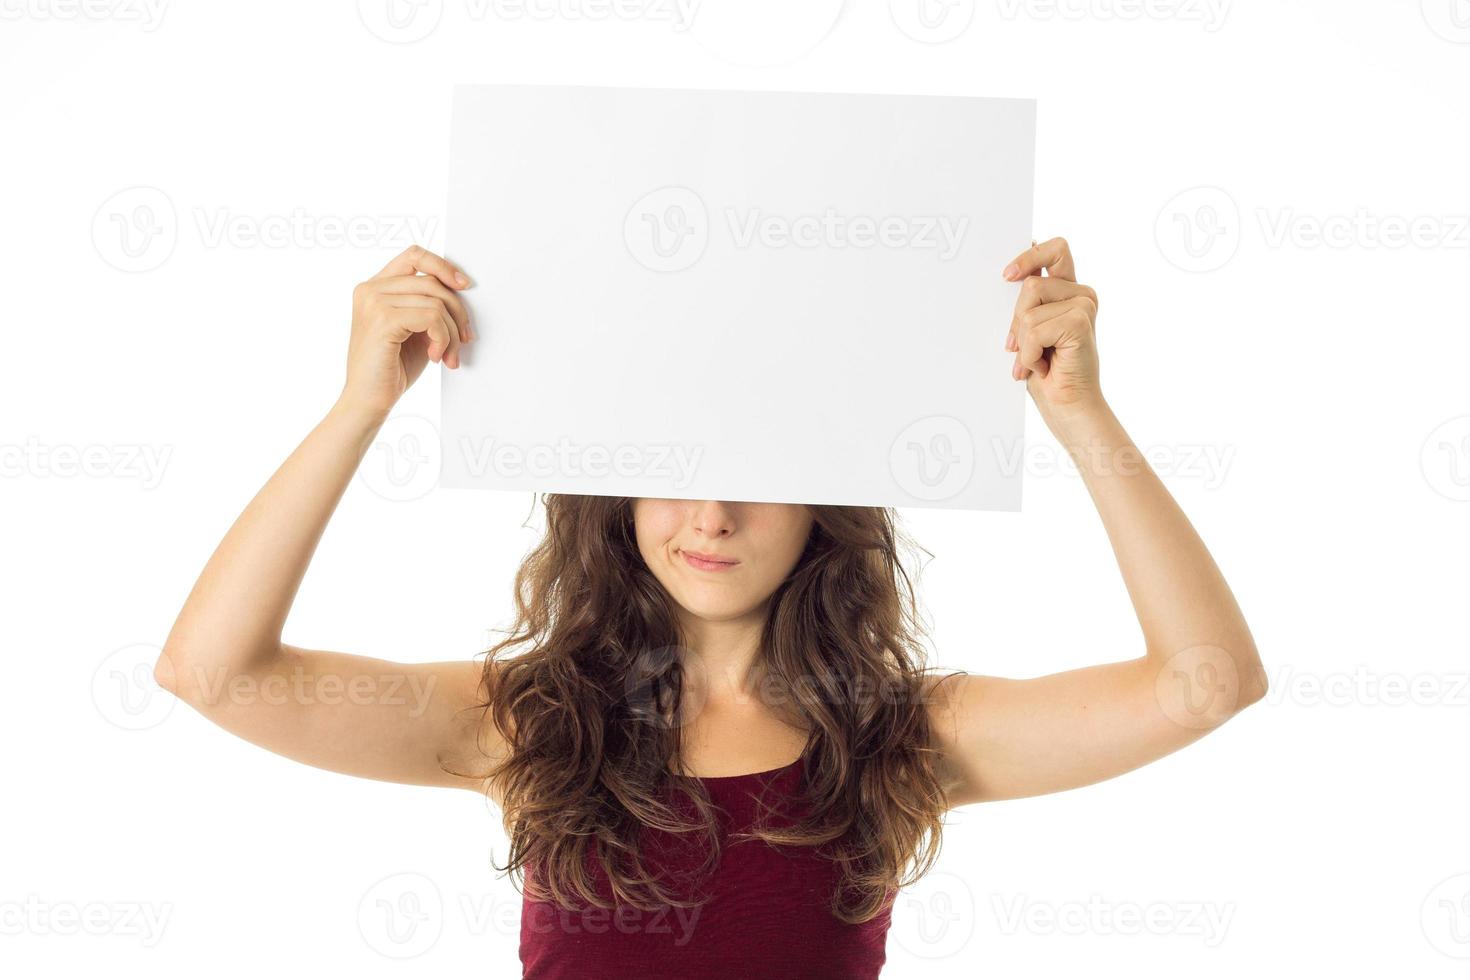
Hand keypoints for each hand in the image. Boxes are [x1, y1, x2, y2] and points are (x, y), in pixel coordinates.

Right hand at [339, 245, 473, 421]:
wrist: (368, 401)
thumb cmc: (392, 368)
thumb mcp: (416, 328)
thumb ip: (429, 304)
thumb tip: (461, 287)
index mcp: (376, 287)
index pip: (415, 255)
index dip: (443, 266)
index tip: (464, 285)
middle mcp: (371, 289)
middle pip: (432, 282)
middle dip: (457, 312)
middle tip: (464, 339)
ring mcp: (374, 302)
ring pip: (436, 302)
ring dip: (452, 333)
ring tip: (448, 355)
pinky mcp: (382, 319)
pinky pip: (432, 317)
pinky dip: (443, 339)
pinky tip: (436, 357)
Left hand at [1003, 237, 1101, 425]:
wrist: (1067, 407)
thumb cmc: (1047, 374)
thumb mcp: (1029, 332)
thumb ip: (1026, 304)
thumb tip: (1012, 276)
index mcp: (1068, 292)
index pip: (1055, 250)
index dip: (1030, 256)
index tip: (1007, 276)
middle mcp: (1081, 294)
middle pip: (1030, 286)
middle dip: (1016, 322)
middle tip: (1020, 349)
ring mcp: (1084, 306)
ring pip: (1028, 310)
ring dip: (1023, 343)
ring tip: (1037, 360)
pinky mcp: (1080, 322)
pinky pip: (1034, 330)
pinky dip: (1029, 354)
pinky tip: (1043, 366)